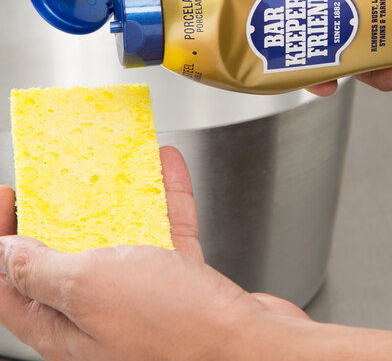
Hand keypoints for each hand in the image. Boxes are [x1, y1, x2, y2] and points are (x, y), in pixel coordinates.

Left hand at [0, 147, 307, 360]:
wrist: (249, 346)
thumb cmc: (174, 328)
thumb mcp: (93, 287)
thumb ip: (42, 271)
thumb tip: (2, 255)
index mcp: (65, 327)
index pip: (10, 284)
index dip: (0, 241)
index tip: (8, 197)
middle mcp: (100, 316)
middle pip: (67, 260)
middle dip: (60, 215)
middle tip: (60, 180)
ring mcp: (143, 298)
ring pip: (122, 241)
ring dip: (120, 199)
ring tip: (118, 166)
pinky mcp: (181, 284)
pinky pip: (166, 233)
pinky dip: (166, 200)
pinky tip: (169, 169)